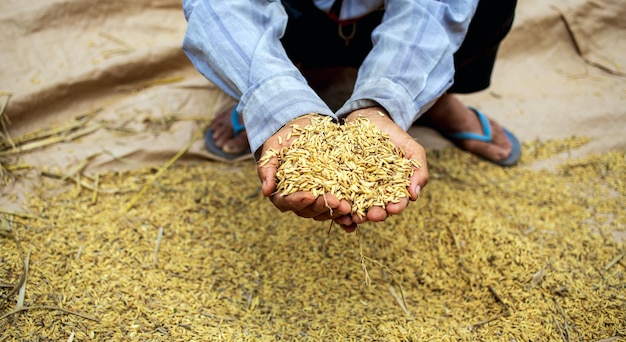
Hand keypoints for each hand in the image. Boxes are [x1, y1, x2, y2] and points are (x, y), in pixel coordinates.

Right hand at [257, 114, 353, 227]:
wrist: (303, 129)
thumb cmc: (283, 140)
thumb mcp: (272, 150)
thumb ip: (267, 169)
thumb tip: (266, 191)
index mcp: (282, 193)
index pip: (287, 202)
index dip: (298, 201)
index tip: (309, 196)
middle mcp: (300, 199)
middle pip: (309, 210)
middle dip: (322, 206)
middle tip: (336, 201)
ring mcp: (317, 198)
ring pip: (325, 211)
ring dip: (337, 212)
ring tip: (348, 207)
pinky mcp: (333, 193)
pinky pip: (338, 208)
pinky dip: (346, 217)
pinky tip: (354, 221)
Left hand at [332, 107, 428, 228]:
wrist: (370, 118)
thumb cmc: (394, 135)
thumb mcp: (412, 150)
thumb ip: (419, 171)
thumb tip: (414, 195)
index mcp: (394, 189)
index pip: (397, 202)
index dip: (396, 206)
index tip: (393, 207)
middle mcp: (375, 192)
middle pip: (376, 208)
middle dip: (375, 214)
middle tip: (372, 215)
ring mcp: (357, 187)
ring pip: (356, 205)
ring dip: (355, 213)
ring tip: (352, 214)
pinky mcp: (341, 179)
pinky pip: (339, 193)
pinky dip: (338, 202)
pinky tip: (337, 204)